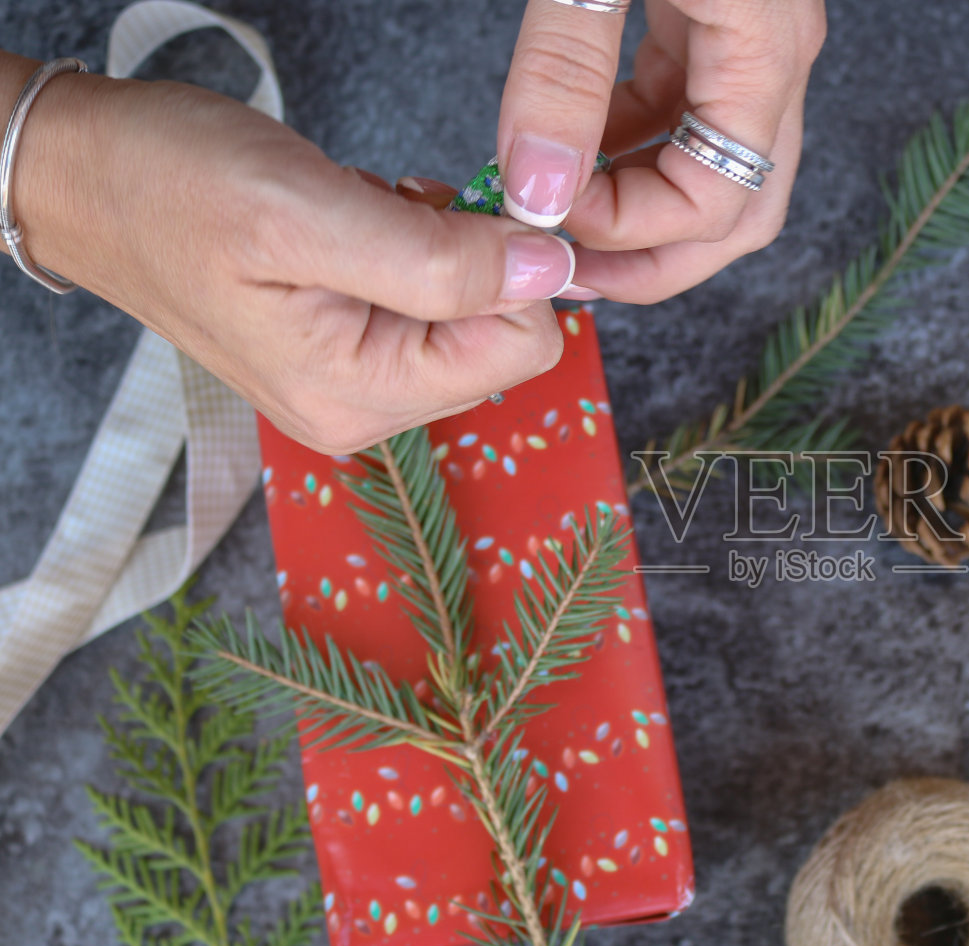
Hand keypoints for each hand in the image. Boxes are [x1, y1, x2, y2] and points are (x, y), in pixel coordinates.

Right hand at [8, 60, 577, 454]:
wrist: (83, 177)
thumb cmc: (171, 187)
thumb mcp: (309, 213)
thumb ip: (438, 259)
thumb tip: (551, 272)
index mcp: (361, 397)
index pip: (524, 346)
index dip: (508, 265)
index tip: (443, 209)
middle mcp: (365, 410)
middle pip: (501, 332)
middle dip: (463, 256)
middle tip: (382, 209)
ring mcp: (354, 384)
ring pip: (468, 308)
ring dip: (430, 243)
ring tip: (350, 214)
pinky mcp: (345, 350)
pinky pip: (426, 296)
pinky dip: (404, 243)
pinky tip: (345, 221)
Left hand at [498, 0, 825, 303]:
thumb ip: (563, 70)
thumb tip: (540, 188)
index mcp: (764, 48)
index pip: (714, 200)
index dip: (627, 227)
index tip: (547, 206)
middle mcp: (776, 58)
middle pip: (738, 213)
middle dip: (652, 260)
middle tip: (571, 273)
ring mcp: (753, 43)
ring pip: (714, 171)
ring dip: (638, 206)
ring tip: (560, 214)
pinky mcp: (718, 20)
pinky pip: (684, 114)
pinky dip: (628, 147)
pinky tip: (573, 149)